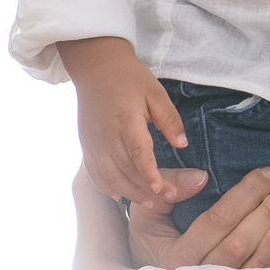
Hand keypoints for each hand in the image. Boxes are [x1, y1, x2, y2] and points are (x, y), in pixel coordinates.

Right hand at [58, 36, 189, 208]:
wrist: (96, 66)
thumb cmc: (130, 78)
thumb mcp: (155, 92)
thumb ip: (169, 119)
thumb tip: (182, 144)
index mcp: (125, 120)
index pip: (138, 153)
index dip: (150, 174)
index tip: (163, 191)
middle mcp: (106, 134)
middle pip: (124, 169)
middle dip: (145, 188)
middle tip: (167, 199)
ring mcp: (93, 141)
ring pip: (109, 175)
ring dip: (128, 192)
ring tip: (148, 202)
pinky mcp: (87, 143)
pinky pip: (93, 171)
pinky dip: (106, 186)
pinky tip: (118, 195)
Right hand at [125, 166, 269, 269]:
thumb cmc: (150, 243)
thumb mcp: (146, 214)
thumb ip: (168, 189)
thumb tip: (201, 177)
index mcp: (176, 257)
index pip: (217, 220)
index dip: (245, 195)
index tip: (266, 173)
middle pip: (238, 242)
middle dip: (266, 211)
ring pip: (249, 263)